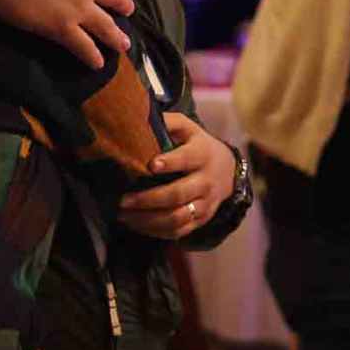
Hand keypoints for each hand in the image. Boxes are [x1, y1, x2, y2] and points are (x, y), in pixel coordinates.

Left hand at [117, 113, 233, 239]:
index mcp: (202, 154)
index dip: (171, 162)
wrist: (227, 170)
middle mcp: (206, 181)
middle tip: (123, 200)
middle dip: (148, 199)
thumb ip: (167, 122)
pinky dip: (154, 231)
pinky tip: (136, 223)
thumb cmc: (196, 145)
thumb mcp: (187, 128)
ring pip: (177, 218)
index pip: (188, 158)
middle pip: (178, 194)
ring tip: (123, 215)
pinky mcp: (200, 220)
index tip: (151, 165)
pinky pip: (178, 231)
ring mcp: (205, 203)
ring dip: (147, 220)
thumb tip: (139, 118)